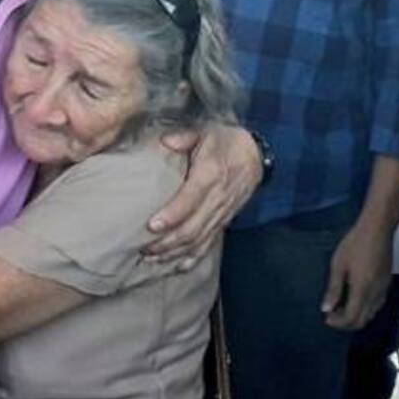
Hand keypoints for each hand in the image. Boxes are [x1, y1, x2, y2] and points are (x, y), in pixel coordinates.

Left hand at [144, 124, 261, 264]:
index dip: (172, 215)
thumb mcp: (205, 131)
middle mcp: (217, 198)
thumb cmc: (224, 141)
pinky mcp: (224, 221)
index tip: (151, 225)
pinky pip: (209, 243)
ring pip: (198, 239)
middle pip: (193, 227)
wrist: (254, 155)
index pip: (190, 199)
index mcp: (210, 174)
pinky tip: (177, 267)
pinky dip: (193, 257)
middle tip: (144, 247)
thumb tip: (164, 142)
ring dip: (175, 252)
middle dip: (168, 241)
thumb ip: (184, 137)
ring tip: (152, 257)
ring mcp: (221, 212)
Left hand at [321, 218, 392, 328]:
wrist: (377, 228)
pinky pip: (377, 304)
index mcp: (362, 290)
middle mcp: (375, 294)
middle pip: (363, 320)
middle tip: (332, 314)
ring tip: (341, 306)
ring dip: (356, 316)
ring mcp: (384, 289)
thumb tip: (326, 308)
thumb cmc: (355, 243)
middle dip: (346, 323)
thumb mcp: (338, 264)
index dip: (338, 323)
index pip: (351, 318)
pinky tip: (355, 298)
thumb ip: (333, 288)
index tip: (326, 317)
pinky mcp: (387, 283)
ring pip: (371, 314)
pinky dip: (366, 308)